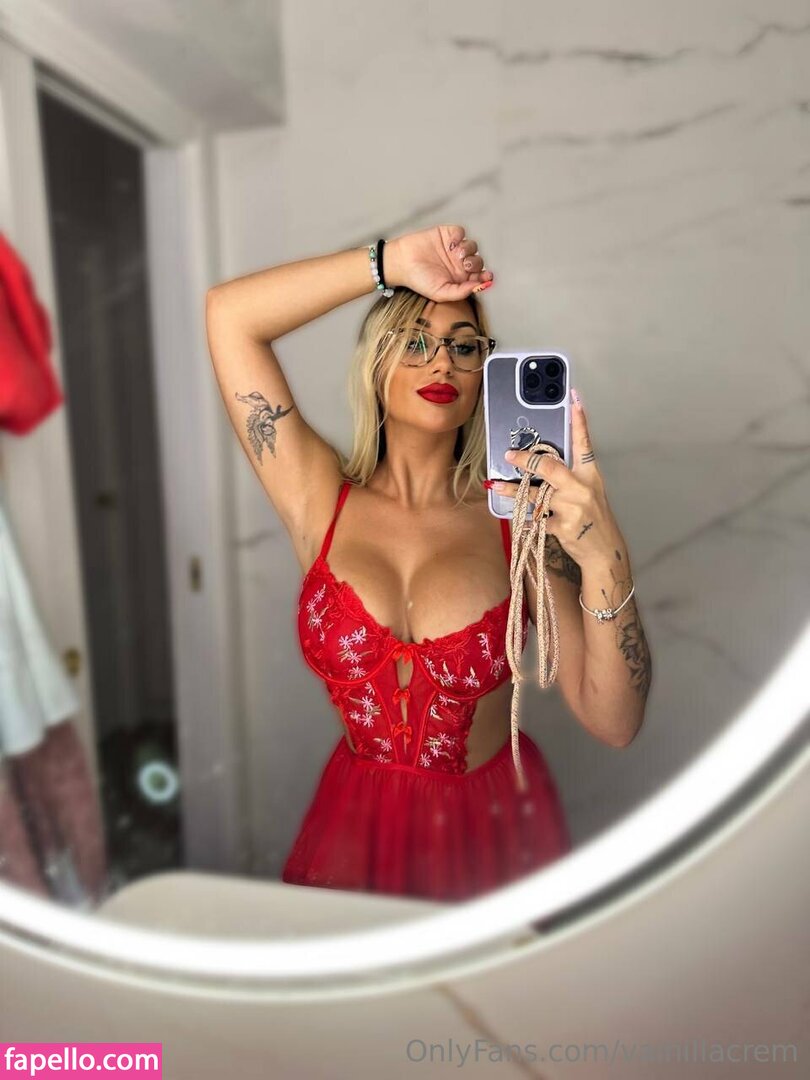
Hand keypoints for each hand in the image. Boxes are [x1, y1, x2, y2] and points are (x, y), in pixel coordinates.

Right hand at [383, 225, 493, 302]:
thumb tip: (479, 287)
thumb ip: (460, 292)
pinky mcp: (447, 234)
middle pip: (478, 261)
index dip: (486, 276)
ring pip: (472, 246)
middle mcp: (459, 264)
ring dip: (468, 250)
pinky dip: (460, 236)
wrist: (401, 263)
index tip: (487, 276)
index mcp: (460, 279)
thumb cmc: (419, 281)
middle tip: (465, 266)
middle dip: (476, 263)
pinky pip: (461, 232)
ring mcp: (454, 248)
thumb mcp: (440, 293)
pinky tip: (450, 244)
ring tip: (456, 254)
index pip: (479, 277)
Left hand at [492, 392, 628, 567]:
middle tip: (509, 454)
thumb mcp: (589, 493)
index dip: (579, 421)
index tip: (573, 398)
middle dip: (526, 460)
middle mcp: (581, 489)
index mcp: (590, 476)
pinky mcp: (561, 526)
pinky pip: (534, 518)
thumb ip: (569, 478)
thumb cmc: (593, 519)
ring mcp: (571, 508)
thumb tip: (541, 466)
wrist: (603, 551)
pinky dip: (524, 518)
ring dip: (512, 490)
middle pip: (550, 468)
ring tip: (496, 485)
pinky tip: (517, 519)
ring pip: (534, 494)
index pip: (584, 444)